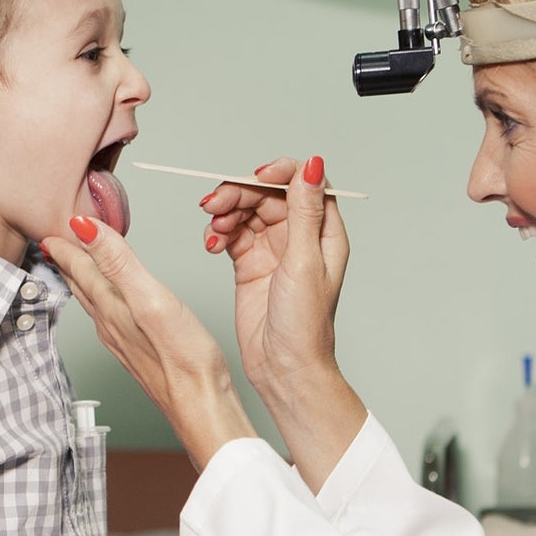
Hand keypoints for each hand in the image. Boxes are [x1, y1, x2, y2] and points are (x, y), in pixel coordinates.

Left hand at [42, 217, 257, 468]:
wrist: (199, 405)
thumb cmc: (182, 357)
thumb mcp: (148, 297)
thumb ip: (117, 261)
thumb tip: (84, 228)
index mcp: (111, 306)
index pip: (80, 268)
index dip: (65, 244)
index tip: (49, 228)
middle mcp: (111, 324)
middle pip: (81, 284)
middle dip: (66, 260)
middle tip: (54, 242)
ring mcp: (123, 340)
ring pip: (93, 302)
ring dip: (81, 280)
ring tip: (75, 266)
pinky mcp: (138, 352)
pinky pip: (109, 318)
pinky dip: (102, 300)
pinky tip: (111, 304)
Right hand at [202, 156, 351, 403]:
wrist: (283, 368)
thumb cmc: (304, 324)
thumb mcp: (305, 261)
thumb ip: (305, 211)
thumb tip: (314, 166)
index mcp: (324, 232)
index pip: (304, 183)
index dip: (279, 172)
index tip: (256, 177)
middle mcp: (299, 236)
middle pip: (267, 194)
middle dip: (239, 193)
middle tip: (215, 204)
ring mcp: (273, 249)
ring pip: (246, 211)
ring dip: (226, 212)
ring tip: (214, 228)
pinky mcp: (249, 264)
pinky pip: (231, 234)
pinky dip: (219, 233)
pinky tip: (212, 243)